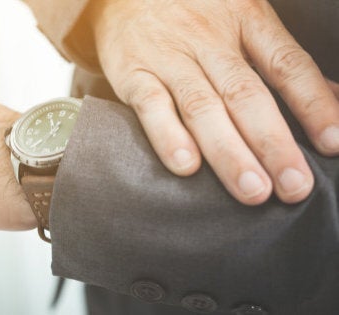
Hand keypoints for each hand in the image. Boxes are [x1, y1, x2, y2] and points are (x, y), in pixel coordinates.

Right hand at [88, 0, 338, 204]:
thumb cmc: (193, 12)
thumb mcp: (241, 19)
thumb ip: (281, 60)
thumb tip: (335, 99)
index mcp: (246, 20)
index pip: (286, 65)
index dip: (312, 105)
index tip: (332, 145)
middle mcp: (208, 39)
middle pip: (245, 94)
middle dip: (273, 143)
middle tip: (294, 186)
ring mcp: (168, 56)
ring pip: (202, 107)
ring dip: (228, 151)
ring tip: (252, 189)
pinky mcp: (132, 71)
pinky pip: (151, 104)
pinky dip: (168, 135)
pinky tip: (186, 166)